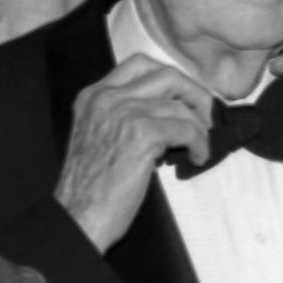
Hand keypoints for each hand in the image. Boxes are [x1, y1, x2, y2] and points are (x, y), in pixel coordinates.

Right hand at [55, 54, 213, 251]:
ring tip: (200, 143)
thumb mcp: (99, 134)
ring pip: (180, 106)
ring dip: (199, 125)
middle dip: (193, 93)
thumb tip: (170, 105)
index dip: (171, 78)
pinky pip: (187, 129)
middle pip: (168, 75)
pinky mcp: (142, 134)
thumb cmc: (91, 185)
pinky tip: (198, 156)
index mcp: (94, 95)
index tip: (184, 95)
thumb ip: (124, 111)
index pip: (140, 63)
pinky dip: (200, 142)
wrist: (77, 218)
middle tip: (205, 115)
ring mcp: (124, 113)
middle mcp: (107, 98)